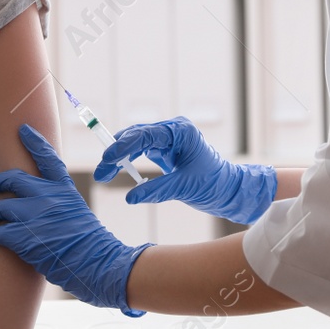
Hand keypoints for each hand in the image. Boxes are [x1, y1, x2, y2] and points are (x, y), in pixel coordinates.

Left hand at [0, 123, 154, 315]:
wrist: (97, 262)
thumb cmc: (89, 242)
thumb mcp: (77, 210)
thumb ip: (58, 201)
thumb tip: (36, 200)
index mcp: (63, 189)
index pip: (47, 158)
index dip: (34, 141)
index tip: (23, 130)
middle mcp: (47, 197)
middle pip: (11, 178)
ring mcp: (34, 216)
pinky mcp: (23, 238)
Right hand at [95, 116, 277, 223]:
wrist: (228, 189)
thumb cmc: (213, 184)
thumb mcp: (184, 188)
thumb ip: (156, 191)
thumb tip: (130, 198)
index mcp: (181, 132)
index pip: (146, 135)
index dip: (124, 146)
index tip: (107, 159)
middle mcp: (173, 130)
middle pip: (136, 136)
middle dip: (116, 153)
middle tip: (101, 172)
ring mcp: (168, 139)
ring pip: (136, 143)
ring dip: (119, 157)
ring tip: (104, 174)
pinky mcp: (165, 149)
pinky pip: (141, 151)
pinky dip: (128, 160)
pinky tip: (117, 170)